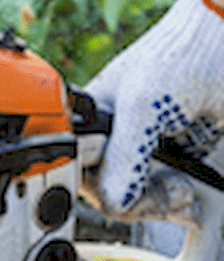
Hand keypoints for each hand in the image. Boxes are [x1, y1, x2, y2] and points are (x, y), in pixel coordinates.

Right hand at [86, 0, 223, 214]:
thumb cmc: (178, 56)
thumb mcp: (143, 106)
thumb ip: (124, 155)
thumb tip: (113, 201)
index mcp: (85, 121)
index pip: (74, 170)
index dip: (98, 186)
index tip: (127, 192)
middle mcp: (107, 139)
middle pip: (103, 191)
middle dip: (136, 199)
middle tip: (166, 191)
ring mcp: (137, 151)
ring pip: (131, 198)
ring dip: (158, 204)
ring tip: (181, 191)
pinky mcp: (165, 159)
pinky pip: (157, 193)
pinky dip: (173, 201)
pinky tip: (186, 194)